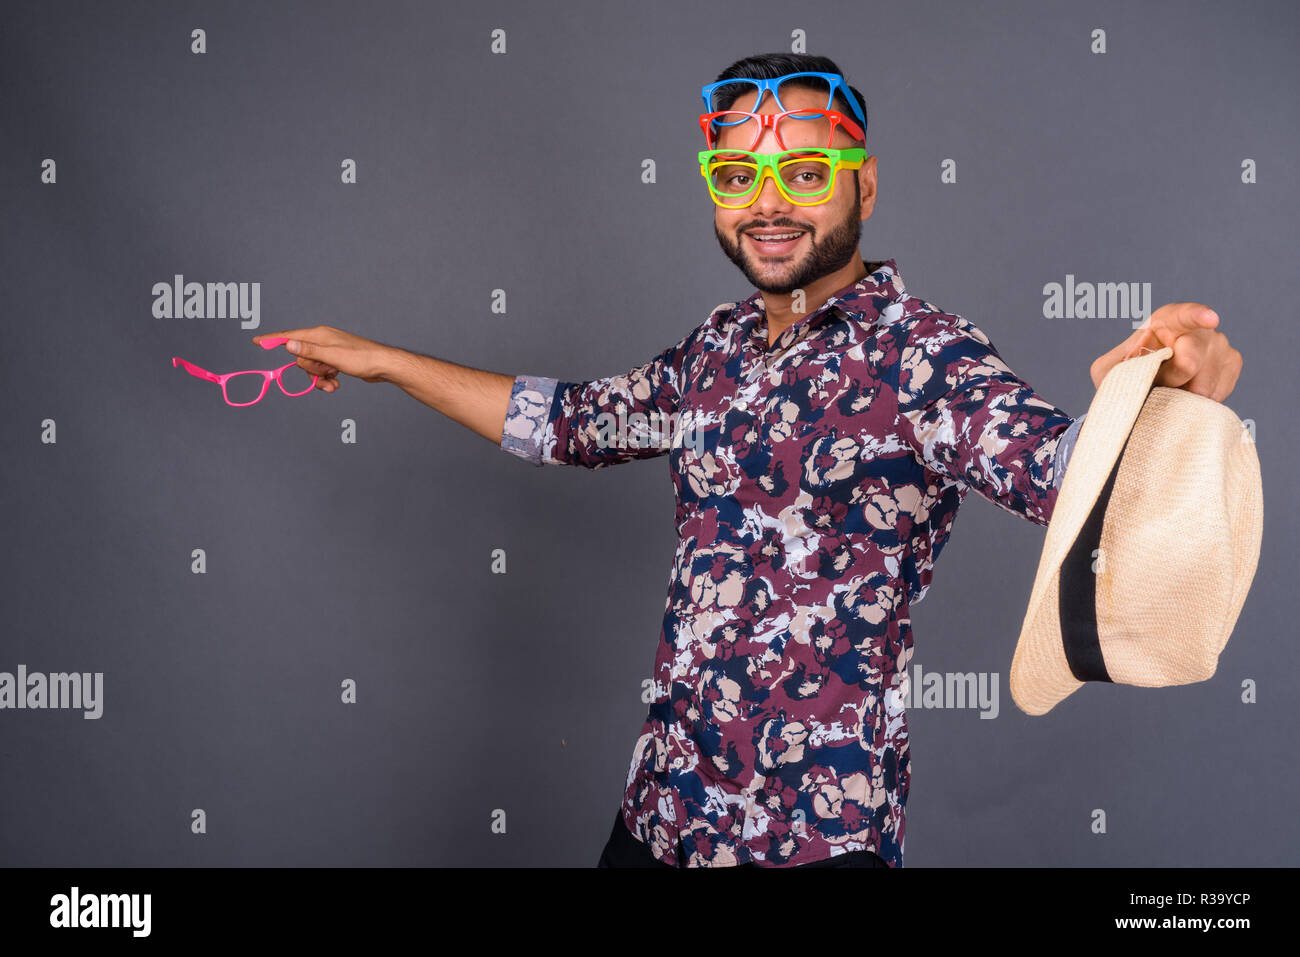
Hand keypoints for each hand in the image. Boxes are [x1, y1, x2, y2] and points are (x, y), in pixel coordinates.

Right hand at [252, 326, 395, 392]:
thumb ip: (310, 351)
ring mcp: (329, 350)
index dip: (273, 340)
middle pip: (301, 357)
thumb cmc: (361, 359)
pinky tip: (336, 385)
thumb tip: (288, 343)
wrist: (383, 366)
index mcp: (319, 335)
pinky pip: (322, 372)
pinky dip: (326, 381)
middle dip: (310, 370)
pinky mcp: (336, 361)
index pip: (290, 336)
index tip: (256, 342)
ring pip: (311, 368)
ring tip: (333, 384)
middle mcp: (322, 340)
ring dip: (319, 379)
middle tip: (326, 371)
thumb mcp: (333, 357)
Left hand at [1088, 302, 1241, 401]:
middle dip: (1178, 376)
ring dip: (1186, 393)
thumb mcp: (1108, 370)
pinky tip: (1187, 397)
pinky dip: (1202, 401)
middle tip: (1163, 386)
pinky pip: (1220, 389)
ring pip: (1209, 377)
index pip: (1184, 314)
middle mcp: (1196, 328)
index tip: (1210, 320)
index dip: (1197, 316)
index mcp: (1164, 321)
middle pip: (1196, 353)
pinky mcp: (1230, 362)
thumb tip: (1139, 364)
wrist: (1143, 393)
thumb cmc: (1124, 375)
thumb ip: (1118, 365)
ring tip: (1169, 391)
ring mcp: (1217, 343)